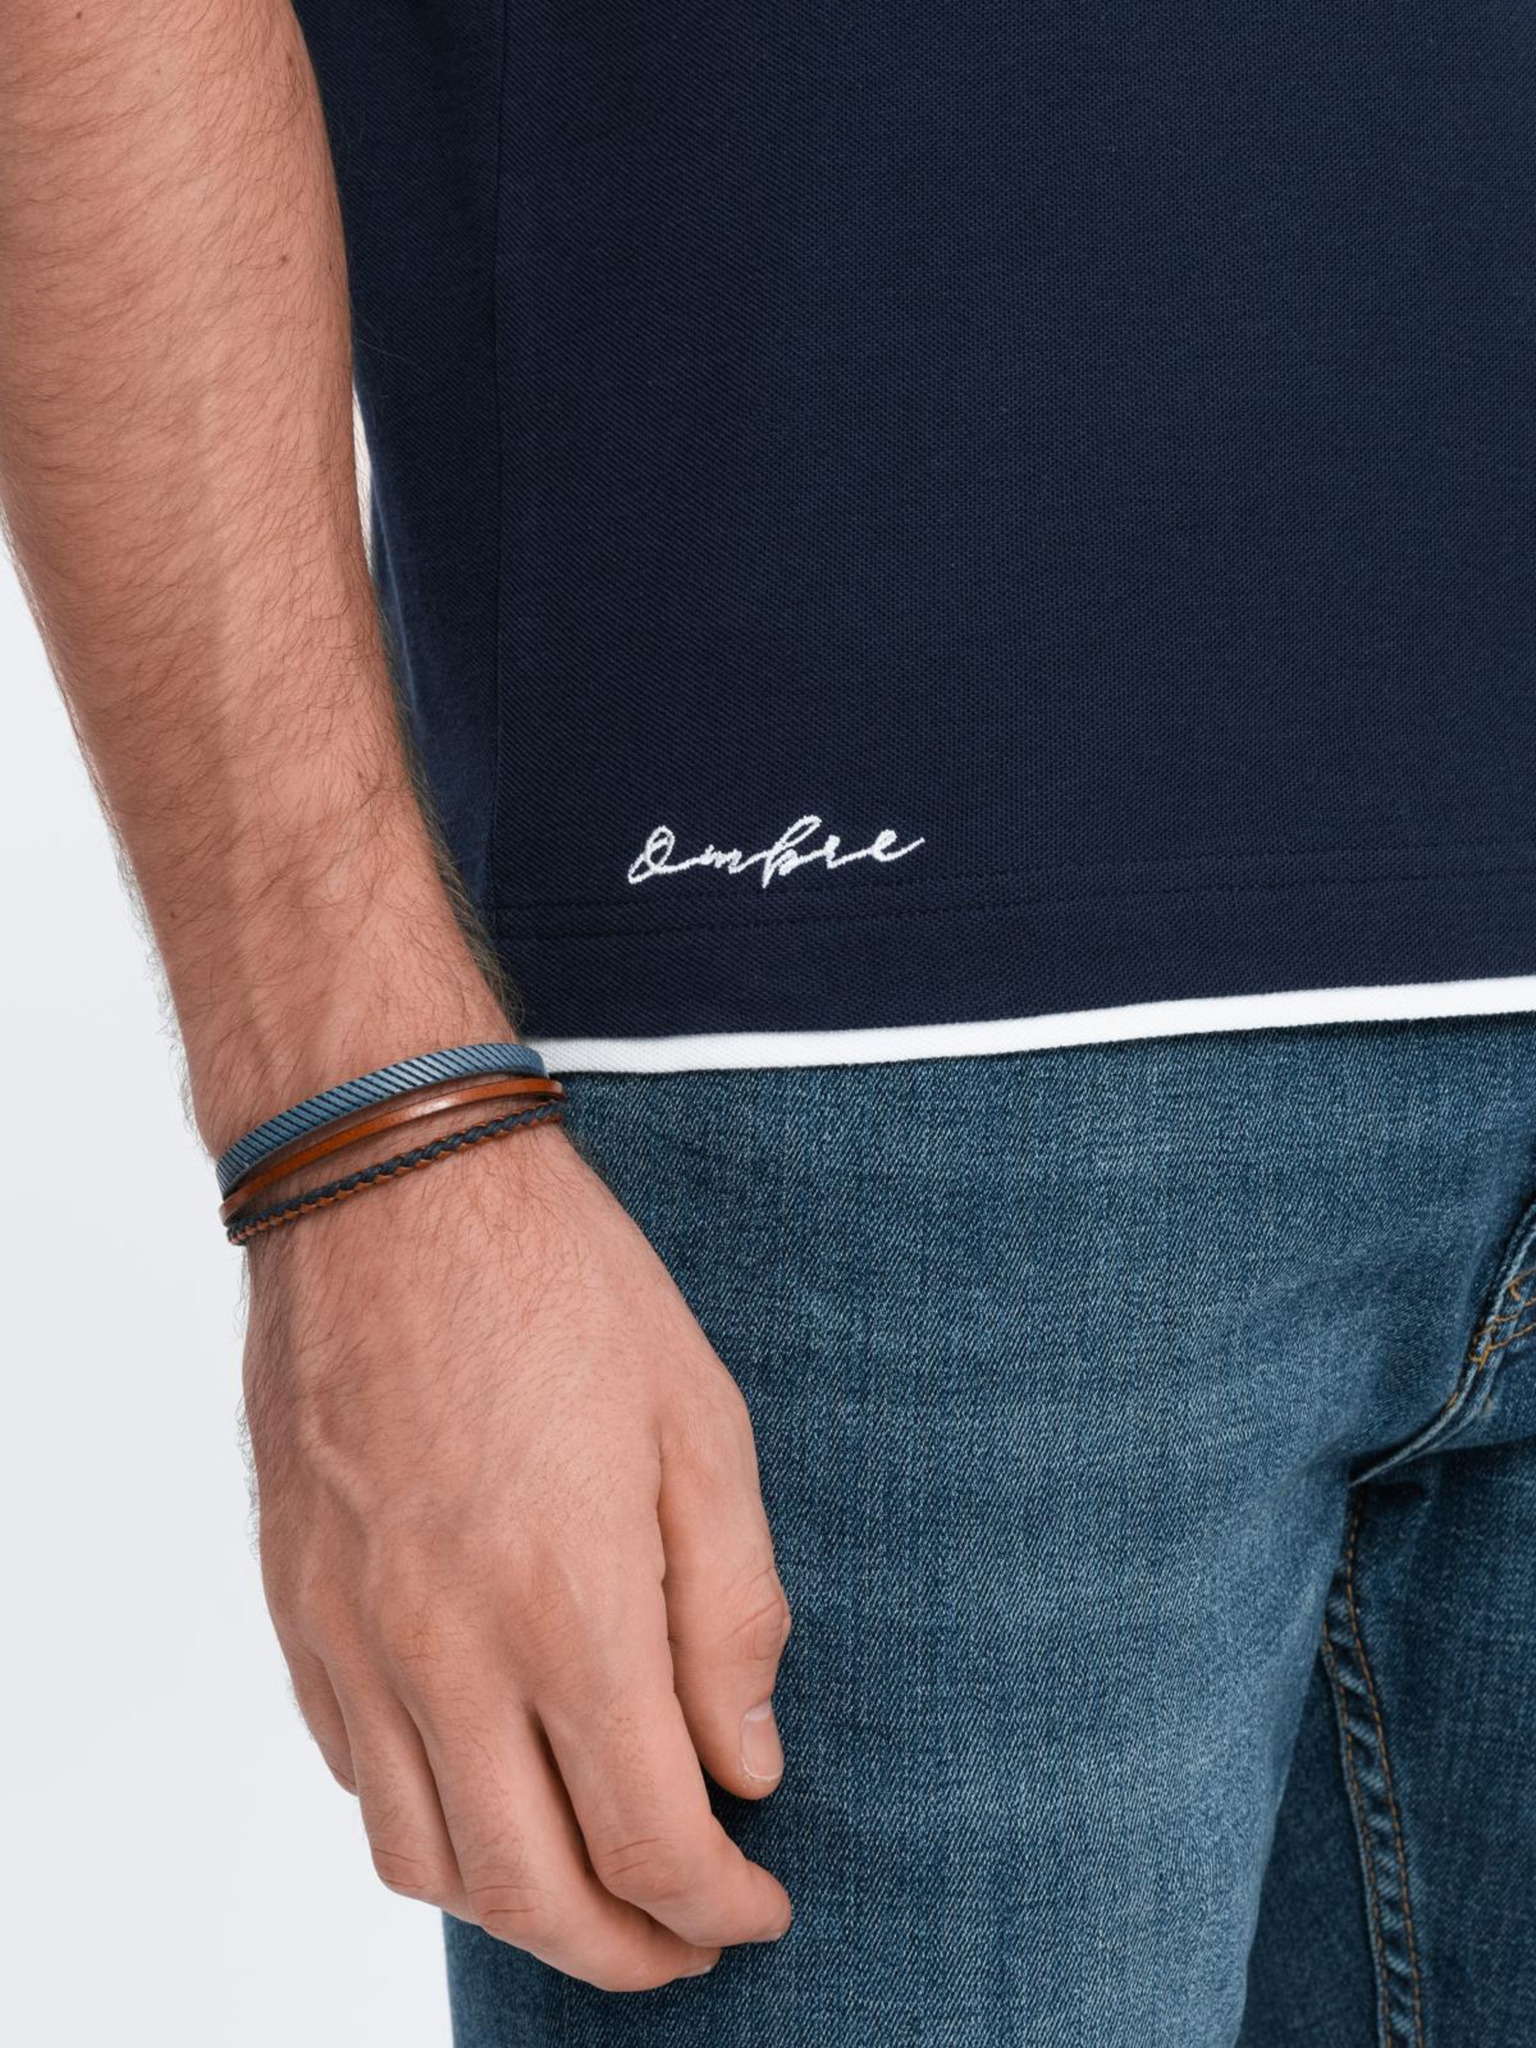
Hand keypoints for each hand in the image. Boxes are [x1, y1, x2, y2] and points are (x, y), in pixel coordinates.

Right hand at [242, 1119, 793, 1990]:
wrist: (391, 1186)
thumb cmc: (562, 1284)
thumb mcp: (704, 1427)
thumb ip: (735, 1616)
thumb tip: (749, 1762)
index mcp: (567, 1608)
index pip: (650, 1838)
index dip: (718, 1903)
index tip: (761, 1903)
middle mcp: (444, 1650)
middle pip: (534, 1890)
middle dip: (628, 1950)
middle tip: (690, 1941)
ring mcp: (354, 1637)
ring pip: (426, 1860)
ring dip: (521, 1908)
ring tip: (593, 1887)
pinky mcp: (299, 1608)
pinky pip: (354, 1775)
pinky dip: (430, 1822)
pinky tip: (488, 1783)